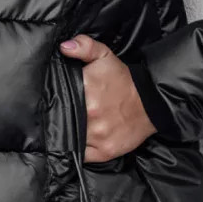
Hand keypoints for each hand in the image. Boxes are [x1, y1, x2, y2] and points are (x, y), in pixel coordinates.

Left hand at [59, 34, 156, 162]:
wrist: (151, 102)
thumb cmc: (124, 80)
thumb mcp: (105, 56)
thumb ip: (84, 47)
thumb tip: (64, 47)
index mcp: (86, 88)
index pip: (58, 96)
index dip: (52, 99)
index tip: (51, 100)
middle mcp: (90, 114)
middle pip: (61, 119)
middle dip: (59, 116)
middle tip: (60, 114)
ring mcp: (97, 135)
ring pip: (70, 138)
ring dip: (67, 134)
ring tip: (68, 127)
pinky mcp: (104, 152)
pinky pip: (81, 154)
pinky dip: (77, 149)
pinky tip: (78, 141)